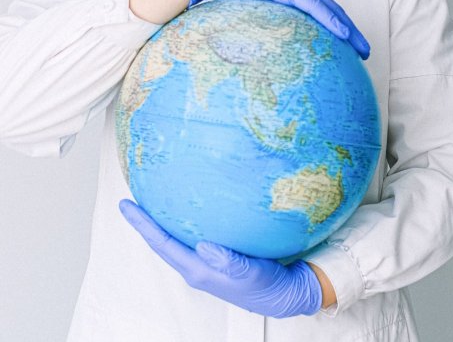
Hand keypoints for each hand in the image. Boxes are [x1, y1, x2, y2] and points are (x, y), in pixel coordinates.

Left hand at [119, 199, 321, 317]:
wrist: (284, 294)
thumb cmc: (267, 286)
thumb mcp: (250, 272)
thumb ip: (228, 260)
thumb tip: (203, 246)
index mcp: (199, 270)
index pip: (162, 244)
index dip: (142, 224)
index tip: (127, 205)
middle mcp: (197, 266)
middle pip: (162, 241)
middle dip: (145, 221)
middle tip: (131, 200)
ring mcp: (205, 262)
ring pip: (175, 239)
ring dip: (161, 222)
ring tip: (153, 200)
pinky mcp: (216, 257)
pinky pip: (191, 236)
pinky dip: (182, 222)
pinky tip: (187, 208)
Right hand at [166, 0, 369, 58]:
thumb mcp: (252, 12)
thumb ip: (263, 25)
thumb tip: (262, 49)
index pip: (322, 11)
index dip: (338, 27)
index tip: (349, 46)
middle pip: (333, 11)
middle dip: (351, 32)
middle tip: (363, 51)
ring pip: (330, 10)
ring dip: (348, 29)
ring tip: (361, 48)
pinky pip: (316, 7)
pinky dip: (333, 20)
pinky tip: (344, 33)